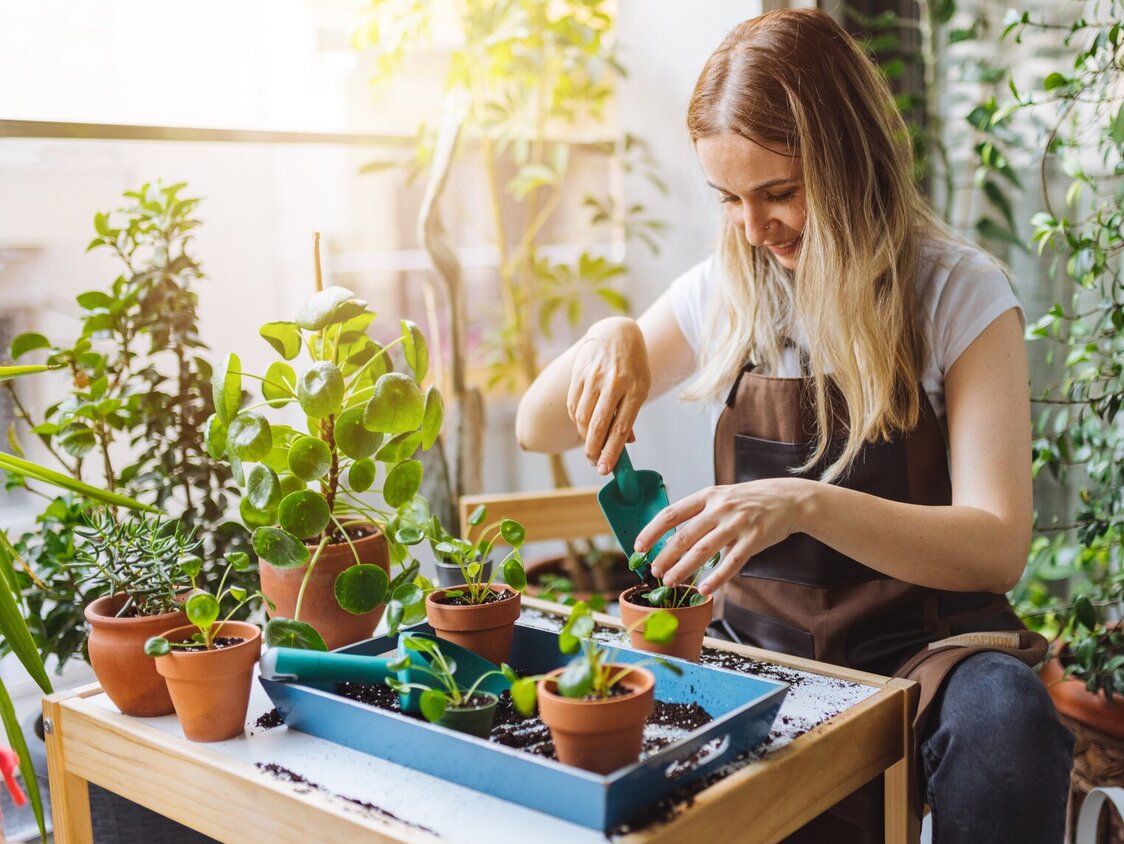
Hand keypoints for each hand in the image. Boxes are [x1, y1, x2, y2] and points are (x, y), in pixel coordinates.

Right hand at [566, 318, 649, 473]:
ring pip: (583, 417)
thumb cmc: (632, 366)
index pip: (621, 427)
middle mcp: (614, 383)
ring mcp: (594, 378)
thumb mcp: (641, 387)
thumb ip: (630, 414)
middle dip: (594, 450)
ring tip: (590, 445)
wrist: (616, 333)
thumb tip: (626, 443)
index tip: (606, 469)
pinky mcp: (579, 374)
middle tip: (594, 463)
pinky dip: (577, 420)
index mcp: (636, 389)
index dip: (612, 451)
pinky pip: (574, 405)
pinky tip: (583, 425)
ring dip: (585, 437)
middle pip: (599, 425)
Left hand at [634, 479, 808, 594]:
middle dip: (665, 555)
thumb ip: (700, 514)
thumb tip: (671, 537)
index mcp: (707, 496)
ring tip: (671, 581)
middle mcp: (719, 508)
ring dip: (684, 568)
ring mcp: (737, 523)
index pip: (671, 513)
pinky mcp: (753, 539)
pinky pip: (731, 563)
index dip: (652, 531)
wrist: (789, 499)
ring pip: (703, 550)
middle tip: (654, 571)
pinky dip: (716, 578)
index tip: (639, 547)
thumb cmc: (750, 501)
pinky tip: (704, 589)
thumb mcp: (721, 497)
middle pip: (684, 535)